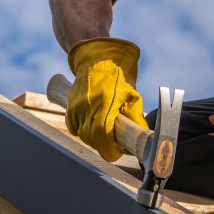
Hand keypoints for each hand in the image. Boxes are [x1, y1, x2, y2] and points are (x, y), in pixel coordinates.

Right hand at [66, 37, 148, 161]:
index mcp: (104, 104)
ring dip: (94, 139)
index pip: (102, 136)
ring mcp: (76, 107)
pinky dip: (83, 131)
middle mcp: (87, 107)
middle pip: (92, 139)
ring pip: (83, 135)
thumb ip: (135, 117)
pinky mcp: (70, 107)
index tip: (117, 152)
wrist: (97, 61)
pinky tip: (93, 125)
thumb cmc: (117, 77)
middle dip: (104, 145)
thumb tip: (143, 136)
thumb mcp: (132, 95)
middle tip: (115, 144)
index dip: (109, 149)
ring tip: (106, 132)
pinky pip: (74, 128)